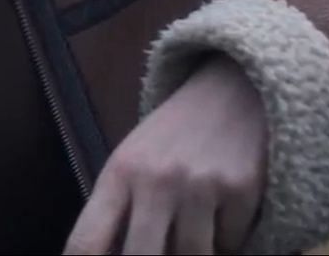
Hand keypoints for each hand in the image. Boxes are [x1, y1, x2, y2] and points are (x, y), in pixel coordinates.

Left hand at [64, 56, 267, 254]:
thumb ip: (119, 210)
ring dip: (193, 254)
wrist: (232, 89)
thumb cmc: (174, 134)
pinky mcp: (241, 191)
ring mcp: (199, 187)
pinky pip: (231, 244)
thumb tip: (108, 254)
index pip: (86, 241)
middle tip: (156, 250)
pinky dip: (226, 240)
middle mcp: (155, 181)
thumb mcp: (133, 161)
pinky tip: (223, 216)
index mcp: (118, 174)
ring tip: (191, 235)